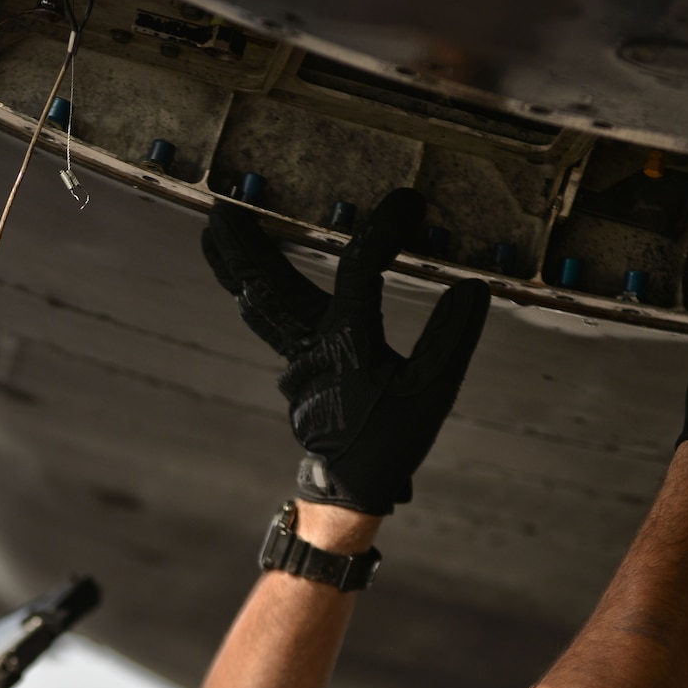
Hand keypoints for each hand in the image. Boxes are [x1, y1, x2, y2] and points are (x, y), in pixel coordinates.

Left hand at [202, 189, 490, 514]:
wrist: (353, 485)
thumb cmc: (393, 439)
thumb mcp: (435, 391)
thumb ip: (452, 338)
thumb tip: (472, 287)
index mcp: (348, 347)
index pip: (360, 273)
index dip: (383, 232)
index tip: (408, 202)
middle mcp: (310, 347)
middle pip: (267, 285)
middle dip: (245, 243)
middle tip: (221, 202)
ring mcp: (292, 357)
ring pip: (257, 300)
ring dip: (235, 262)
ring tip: (215, 225)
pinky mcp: (291, 366)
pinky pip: (266, 318)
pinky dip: (253, 288)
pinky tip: (246, 271)